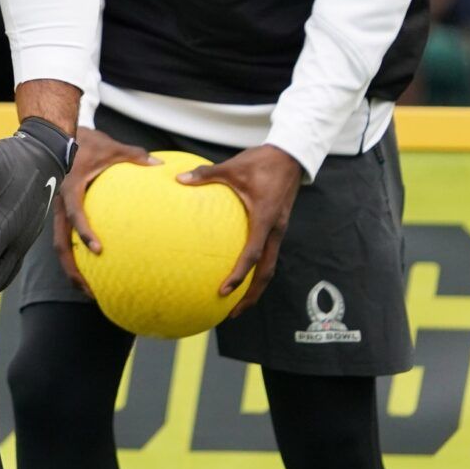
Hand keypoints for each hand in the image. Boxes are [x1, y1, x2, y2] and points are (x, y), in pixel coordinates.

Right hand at [52, 126, 158, 296]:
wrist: (60, 139)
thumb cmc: (89, 144)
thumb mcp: (113, 148)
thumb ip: (135, 156)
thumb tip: (160, 165)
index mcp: (71, 189)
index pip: (75, 215)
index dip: (84, 233)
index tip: (98, 251)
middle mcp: (61, 205)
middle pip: (60, 244)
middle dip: (72, 270)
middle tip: (90, 291)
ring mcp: (59, 212)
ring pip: (60, 247)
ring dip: (72, 270)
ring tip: (90, 292)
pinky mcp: (63, 215)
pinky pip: (66, 240)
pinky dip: (76, 258)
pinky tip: (94, 271)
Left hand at [178, 144, 302, 315]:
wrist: (291, 156)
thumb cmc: (261, 162)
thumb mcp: (232, 166)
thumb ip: (205, 175)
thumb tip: (178, 179)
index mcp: (265, 218)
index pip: (252, 255)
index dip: (239, 275)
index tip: (224, 290)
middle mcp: (275, 229)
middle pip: (266, 272)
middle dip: (251, 295)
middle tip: (232, 312)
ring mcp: (278, 230)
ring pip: (270, 266)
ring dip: (255, 286)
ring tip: (237, 302)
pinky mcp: (277, 226)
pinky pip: (268, 253)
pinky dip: (256, 268)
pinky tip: (240, 271)